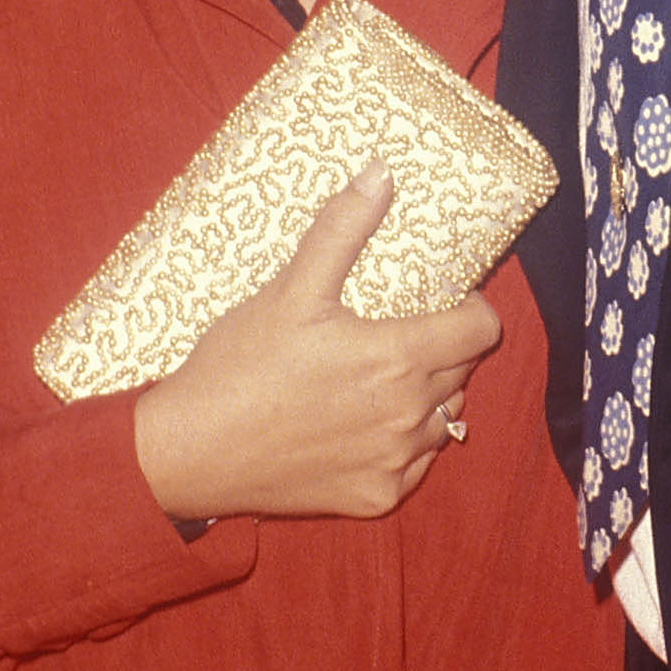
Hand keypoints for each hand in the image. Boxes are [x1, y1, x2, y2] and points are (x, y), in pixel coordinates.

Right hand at [132, 163, 498, 521]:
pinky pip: (415, 464)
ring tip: (381, 378)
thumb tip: (381, 172)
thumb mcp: (291, 288)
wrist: (189, 452)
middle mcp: (407, 417)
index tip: (448, 300)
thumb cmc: (238, 366)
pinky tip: (362, 425)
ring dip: (427, 396)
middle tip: (401, 331)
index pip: (481, 331)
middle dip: (445, 347)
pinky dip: (401, 443)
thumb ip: (342, 228)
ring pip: (443, 419)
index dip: (472, 308)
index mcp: (397, 360)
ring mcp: (394, 464)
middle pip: (463, 371)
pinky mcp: (374, 498)